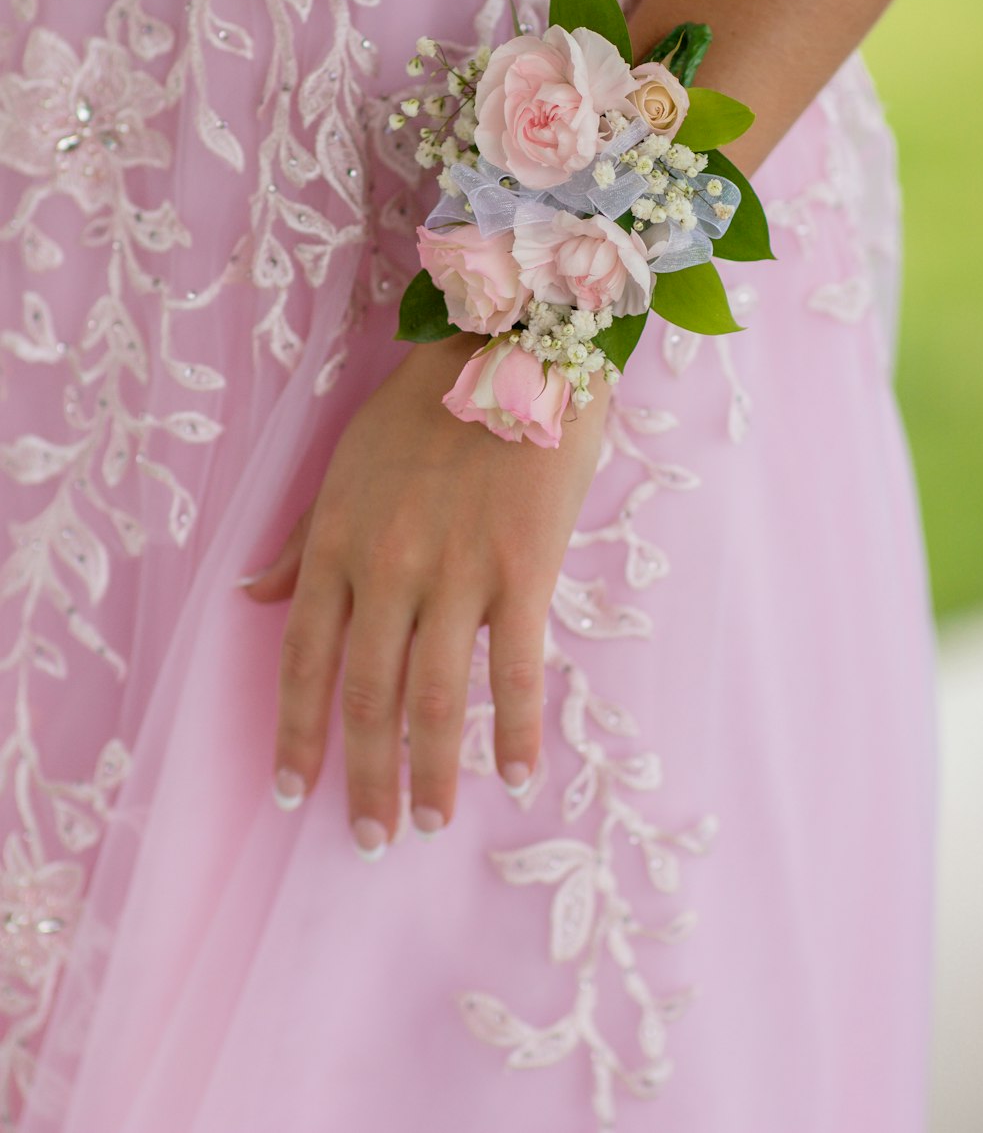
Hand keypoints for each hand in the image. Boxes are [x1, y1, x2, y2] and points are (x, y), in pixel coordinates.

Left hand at [240, 332, 608, 858]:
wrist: (513, 352)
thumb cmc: (423, 407)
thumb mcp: (343, 468)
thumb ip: (300, 542)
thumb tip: (250, 596)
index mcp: (337, 545)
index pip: (304, 661)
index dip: (297, 734)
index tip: (292, 792)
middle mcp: (388, 571)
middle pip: (367, 696)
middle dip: (363, 777)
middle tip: (370, 838)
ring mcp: (457, 576)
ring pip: (434, 699)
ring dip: (431, 773)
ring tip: (432, 823)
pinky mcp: (523, 573)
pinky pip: (518, 671)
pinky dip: (515, 731)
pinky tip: (515, 776)